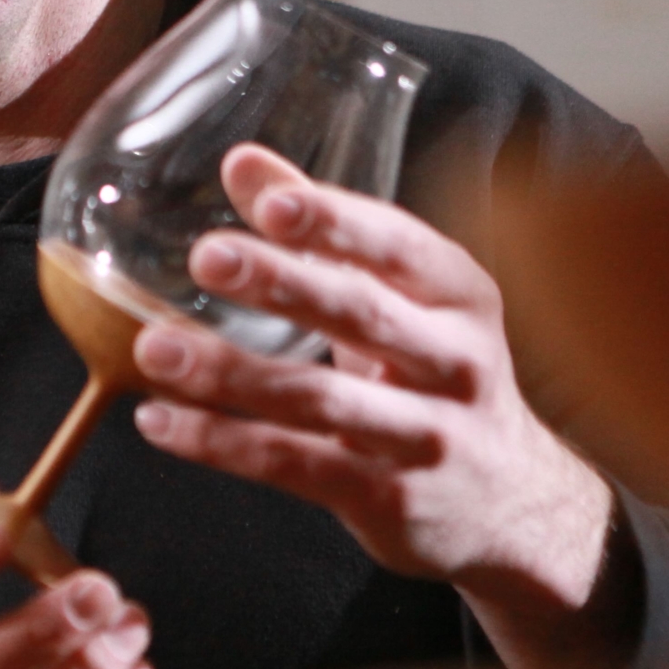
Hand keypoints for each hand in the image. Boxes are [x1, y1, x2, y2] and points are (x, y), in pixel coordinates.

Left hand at [130, 144, 630, 668]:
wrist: (513, 506)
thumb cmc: (435, 374)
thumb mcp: (402, 297)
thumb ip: (323, 227)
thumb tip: (243, 162)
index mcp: (459, 295)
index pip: (399, 244)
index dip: (336, 221)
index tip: (270, 202)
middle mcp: (457, 361)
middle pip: (363, 314)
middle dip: (283, 283)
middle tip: (206, 257)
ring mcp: (428, 437)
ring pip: (320, 400)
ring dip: (230, 374)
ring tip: (154, 350)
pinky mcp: (392, 501)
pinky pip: (295, 467)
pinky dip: (222, 444)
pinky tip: (159, 421)